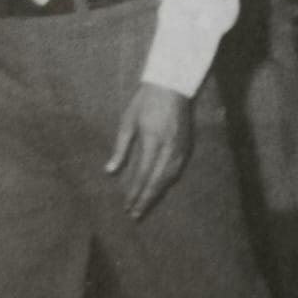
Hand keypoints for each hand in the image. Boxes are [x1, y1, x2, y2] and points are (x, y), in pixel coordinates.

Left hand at [105, 82, 192, 220]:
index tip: (126, 205)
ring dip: (157, 193)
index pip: (143, 174)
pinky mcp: (186, 144)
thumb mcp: (128, 121)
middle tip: (135, 214)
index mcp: (153, 141)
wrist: (173, 83)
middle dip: (145, 199)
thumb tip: (110, 171)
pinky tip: (160, 187)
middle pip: (157, 181)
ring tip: (145, 205)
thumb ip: (120, 148)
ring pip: (169, 178)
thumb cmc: (146, 100)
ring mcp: (180, 146)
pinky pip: (177, 169)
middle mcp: (169, 147)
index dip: (134, 192)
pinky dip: (167, 182)